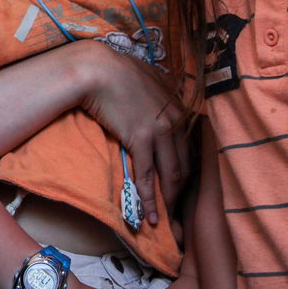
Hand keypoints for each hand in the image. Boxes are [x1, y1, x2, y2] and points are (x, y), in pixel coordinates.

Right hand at [74, 41, 188, 226]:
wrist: (98, 68)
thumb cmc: (117, 70)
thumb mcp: (149, 78)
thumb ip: (160, 92)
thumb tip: (160, 98)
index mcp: (178, 108)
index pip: (189, 148)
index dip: (186, 171)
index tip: (180, 188)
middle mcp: (175, 121)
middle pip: (185, 164)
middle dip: (182, 191)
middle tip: (177, 210)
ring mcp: (160, 130)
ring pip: (171, 174)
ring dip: (169, 200)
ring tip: (167, 220)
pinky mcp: (141, 138)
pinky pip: (148, 175)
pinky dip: (150, 199)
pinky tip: (150, 216)